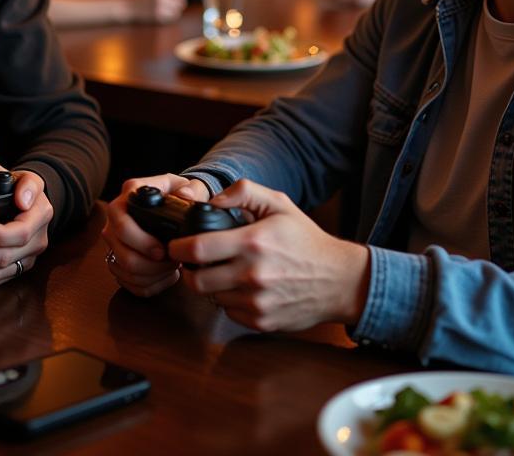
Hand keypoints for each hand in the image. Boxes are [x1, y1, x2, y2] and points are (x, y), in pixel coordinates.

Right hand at [102, 174, 209, 296]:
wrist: (173, 205)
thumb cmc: (179, 195)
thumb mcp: (189, 186)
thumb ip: (193, 189)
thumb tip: (186, 197)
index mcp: (130, 195)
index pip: (122, 223)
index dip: (141, 241)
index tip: (163, 250)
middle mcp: (115, 218)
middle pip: (121, 254)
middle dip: (150, 265)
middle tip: (172, 262)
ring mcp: (114, 241)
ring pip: (124, 271)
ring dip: (152, 276)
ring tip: (172, 267)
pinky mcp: (117, 259)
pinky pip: (127, 282)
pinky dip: (149, 284)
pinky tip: (166, 275)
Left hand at [169, 179, 369, 331]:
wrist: (338, 280)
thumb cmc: (306, 240)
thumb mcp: (278, 204)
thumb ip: (243, 193)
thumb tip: (212, 201)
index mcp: (253, 242)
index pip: (198, 248)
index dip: (179, 247)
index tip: (175, 244)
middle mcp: (252, 275)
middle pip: (196, 280)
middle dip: (188, 270)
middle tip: (192, 262)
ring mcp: (256, 302)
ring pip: (211, 297)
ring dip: (210, 285)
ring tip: (223, 271)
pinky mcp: (261, 322)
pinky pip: (229, 312)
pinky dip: (229, 300)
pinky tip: (241, 287)